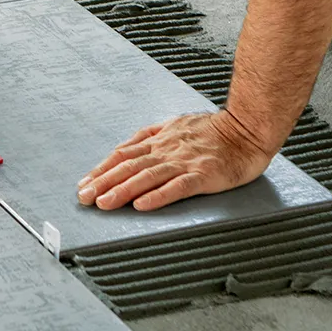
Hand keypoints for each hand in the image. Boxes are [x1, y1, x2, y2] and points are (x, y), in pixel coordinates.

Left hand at [76, 111, 273, 211]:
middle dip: (103, 182)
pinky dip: (158, 196)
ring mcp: (185, 161)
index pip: (123, 154)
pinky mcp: (203, 174)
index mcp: (160, 138)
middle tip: (84, 197)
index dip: (102, 169)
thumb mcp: (176, 125)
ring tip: (104, 203)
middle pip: (129, 166)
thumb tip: (128, 147)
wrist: (247, 129)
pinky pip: (177, 187)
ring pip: (147, 176)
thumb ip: (153, 136)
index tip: (84, 183)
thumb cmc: (214, 130)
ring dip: (122, 190)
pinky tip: (142, 205)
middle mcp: (167, 149)